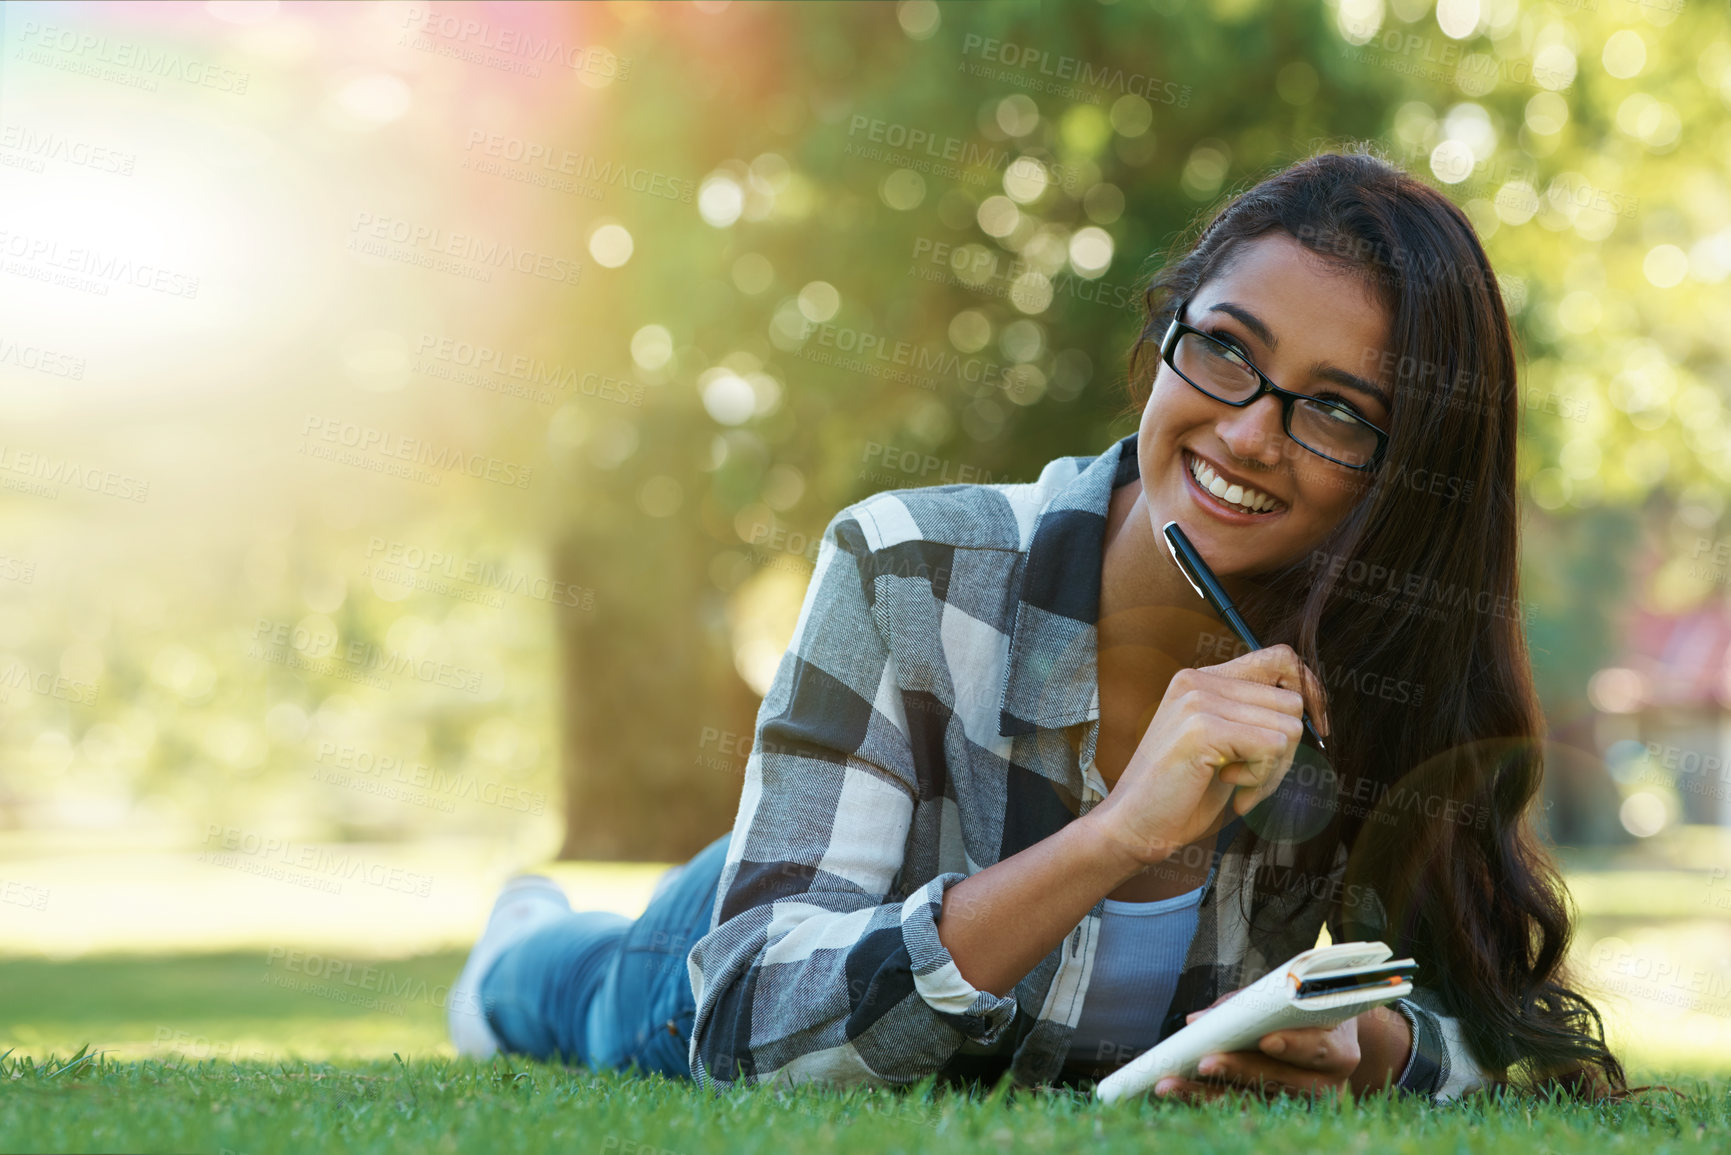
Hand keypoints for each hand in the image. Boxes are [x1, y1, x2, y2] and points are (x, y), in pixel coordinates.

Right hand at [1087, 644, 1329, 866]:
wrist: (1135, 826)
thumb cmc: (1181, 794)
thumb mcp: (1225, 746)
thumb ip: (1255, 718)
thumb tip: (1312, 708)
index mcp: (1202, 679)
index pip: (1281, 658)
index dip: (1311, 689)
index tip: (1318, 728)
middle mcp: (1198, 679)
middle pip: (1292, 702)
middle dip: (1286, 751)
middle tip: (1253, 779)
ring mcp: (1198, 700)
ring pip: (1287, 727)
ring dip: (1273, 769)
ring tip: (1239, 784)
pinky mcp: (1202, 728)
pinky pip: (1271, 747)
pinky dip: (1261, 778)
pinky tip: (1230, 786)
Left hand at [1150, 992, 1408, 1101]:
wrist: (1329, 1037)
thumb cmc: (1303, 1009)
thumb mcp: (1287, 998)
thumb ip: (1246, 1004)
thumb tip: (1197, 1020)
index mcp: (1338, 1050)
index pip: (1318, 1048)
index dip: (1294, 1045)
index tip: (1267, 1040)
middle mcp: (1326, 1085)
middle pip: (1280, 1081)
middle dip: (1239, 1070)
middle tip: (1203, 1061)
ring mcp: (1301, 1105)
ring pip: (1253, 1102)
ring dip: (1207, 1094)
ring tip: (1169, 1085)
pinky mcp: (1276, 1115)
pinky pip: (1238, 1109)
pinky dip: (1205, 1100)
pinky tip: (1177, 1094)